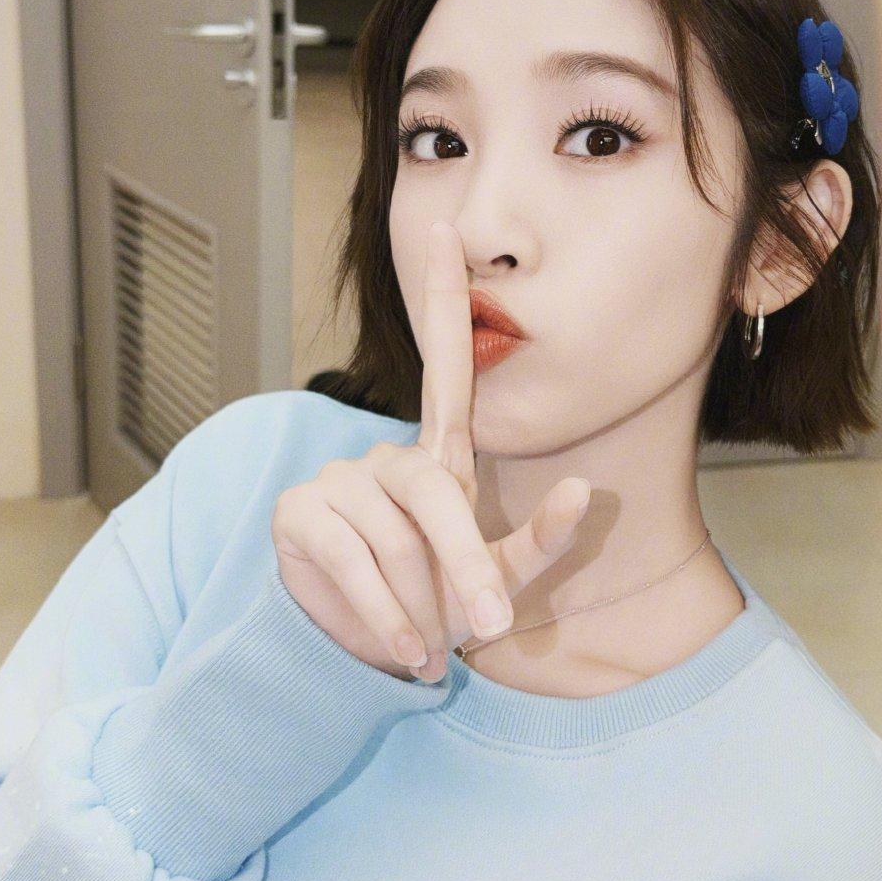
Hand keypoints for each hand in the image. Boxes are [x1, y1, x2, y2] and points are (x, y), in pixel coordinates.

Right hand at [272, 221, 590, 680]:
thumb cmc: (439, 606)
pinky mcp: (300, 512)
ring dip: (418, 605)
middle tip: (489, 624)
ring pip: (392, 538)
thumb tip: (581, 491)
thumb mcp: (498, 581)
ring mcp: (339, 479)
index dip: (441, 298)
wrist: (368, 653)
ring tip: (427, 646)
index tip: (442, 227)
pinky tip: (397, 644)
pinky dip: (380, 612)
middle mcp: (387, 458)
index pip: (445, 367)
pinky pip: (349, 558)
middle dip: (464, 562)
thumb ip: (540, 543)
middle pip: (433, 491)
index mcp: (439, 459)